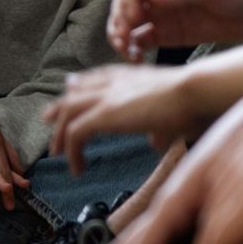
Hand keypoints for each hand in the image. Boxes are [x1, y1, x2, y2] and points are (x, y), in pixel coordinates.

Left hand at [44, 65, 204, 174]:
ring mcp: (106, 96)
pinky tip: (77, 167)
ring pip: (68, 112)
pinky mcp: (103, 113)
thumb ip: (159, 127)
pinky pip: (75, 132)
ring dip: (60, 133)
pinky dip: (71, 151)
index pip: (94, 78)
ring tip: (57, 153)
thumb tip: (156, 141)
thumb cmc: (193, 102)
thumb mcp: (172, 113)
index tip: (68, 91)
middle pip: (74, 93)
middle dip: (59, 107)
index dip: (78, 86)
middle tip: (48, 120)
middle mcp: (112, 82)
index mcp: (127, 76)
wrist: (194, 91)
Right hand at [109, 0, 242, 59]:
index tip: (133, 17)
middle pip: (124, 2)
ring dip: (122, 35)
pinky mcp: (166, 31)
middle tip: (125, 38)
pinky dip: (134, 48)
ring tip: (127, 50)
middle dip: (120, 19)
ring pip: (128, 22)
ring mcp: (161, 11)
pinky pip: (142, 39)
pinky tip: (137, 58)